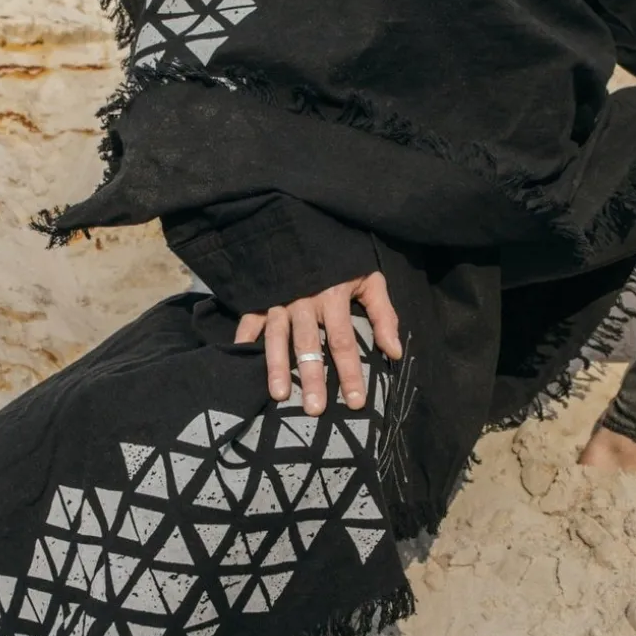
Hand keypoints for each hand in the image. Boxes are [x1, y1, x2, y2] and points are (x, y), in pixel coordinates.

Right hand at [233, 271, 401, 416]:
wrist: (309, 226)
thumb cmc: (343, 260)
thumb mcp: (370, 279)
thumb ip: (382, 315)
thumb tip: (394, 352)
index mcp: (334, 297)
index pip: (343, 341)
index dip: (350, 372)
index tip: (355, 401)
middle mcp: (304, 301)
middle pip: (309, 345)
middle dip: (312, 378)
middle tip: (315, 408)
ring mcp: (279, 299)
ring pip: (277, 337)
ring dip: (277, 366)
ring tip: (279, 394)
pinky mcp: (261, 297)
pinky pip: (250, 320)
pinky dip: (244, 338)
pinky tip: (242, 358)